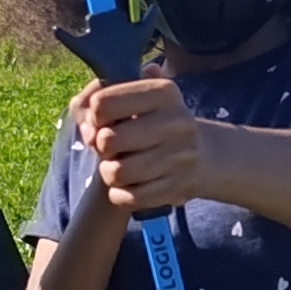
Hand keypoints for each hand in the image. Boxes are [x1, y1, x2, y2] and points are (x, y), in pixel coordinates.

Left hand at [76, 76, 203, 215]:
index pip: (103, 103)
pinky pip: (130, 197)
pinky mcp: (178, 188)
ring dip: (108, 172)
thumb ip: (96, 98)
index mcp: (164, 92)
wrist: (202, 153)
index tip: (102, 120)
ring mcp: (180, 157)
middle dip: (100, 146)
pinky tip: (126, 185)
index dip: (93, 115)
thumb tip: (89, 127)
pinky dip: (120, 193)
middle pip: (108, 139)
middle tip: (109, 147)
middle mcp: (177, 122)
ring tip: (116, 166)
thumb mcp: (133, 97)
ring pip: (117, 172)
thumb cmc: (153, 121)